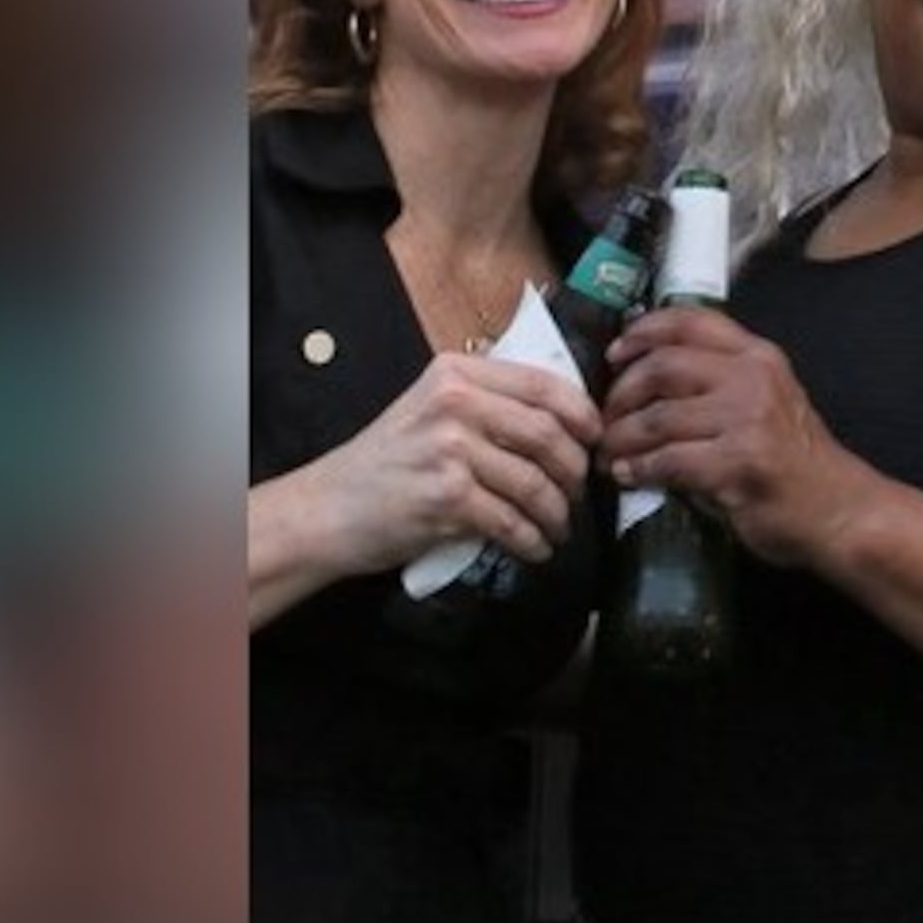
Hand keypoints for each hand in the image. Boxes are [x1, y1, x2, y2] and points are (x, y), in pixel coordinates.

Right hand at [271, 352, 599, 588]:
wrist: (327, 509)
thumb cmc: (385, 463)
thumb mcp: (429, 409)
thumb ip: (485, 403)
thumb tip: (562, 418)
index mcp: (454, 374)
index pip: (543, 384)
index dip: (583, 415)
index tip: (596, 440)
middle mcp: (454, 404)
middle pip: (549, 434)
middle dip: (575, 471)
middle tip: (576, 493)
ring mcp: (450, 450)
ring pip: (536, 483)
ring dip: (557, 513)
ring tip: (557, 527)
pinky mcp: (448, 497)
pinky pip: (513, 522)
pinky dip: (533, 540)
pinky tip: (536, 548)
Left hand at [600, 308, 870, 569]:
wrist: (840, 511)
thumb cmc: (797, 462)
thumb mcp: (768, 401)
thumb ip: (720, 382)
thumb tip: (645, 379)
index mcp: (758, 356)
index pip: (689, 321)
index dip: (643, 331)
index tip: (616, 352)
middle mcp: (752, 378)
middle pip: (662, 367)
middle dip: (622, 393)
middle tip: (606, 417)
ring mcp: (747, 420)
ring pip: (657, 417)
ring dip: (621, 437)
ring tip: (608, 452)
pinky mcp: (737, 464)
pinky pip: (668, 460)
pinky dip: (639, 469)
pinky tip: (628, 476)